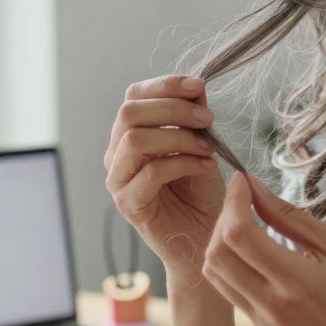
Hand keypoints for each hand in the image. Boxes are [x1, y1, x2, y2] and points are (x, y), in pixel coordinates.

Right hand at [104, 75, 225, 285]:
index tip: (199, 86)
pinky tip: (205, 168)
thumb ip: (194, 117)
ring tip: (208, 149)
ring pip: (135, 140)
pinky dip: (182, 163)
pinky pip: (149, 173)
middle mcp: (117, 155)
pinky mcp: (128, 204)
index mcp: (131, 134)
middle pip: (129, 112)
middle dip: (173, 109)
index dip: (165, 85)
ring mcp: (118, 180)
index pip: (134, 96)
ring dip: (178, 137)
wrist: (207, 240)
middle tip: (207, 119)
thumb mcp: (203, 146)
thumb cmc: (203, 195)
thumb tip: (196, 86)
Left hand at [201, 172, 325, 325]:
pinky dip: (230, 262)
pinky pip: (228, 289)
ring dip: (220, 240)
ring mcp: (263, 323)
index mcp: (296, 282)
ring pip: (214, 273)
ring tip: (244, 220)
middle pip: (217, 254)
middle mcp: (272, 306)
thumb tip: (254, 187)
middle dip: (222, 217)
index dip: (233, 200)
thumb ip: (289, 215)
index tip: (242, 179)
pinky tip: (251, 247)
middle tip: (242, 198)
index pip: (239, 235)